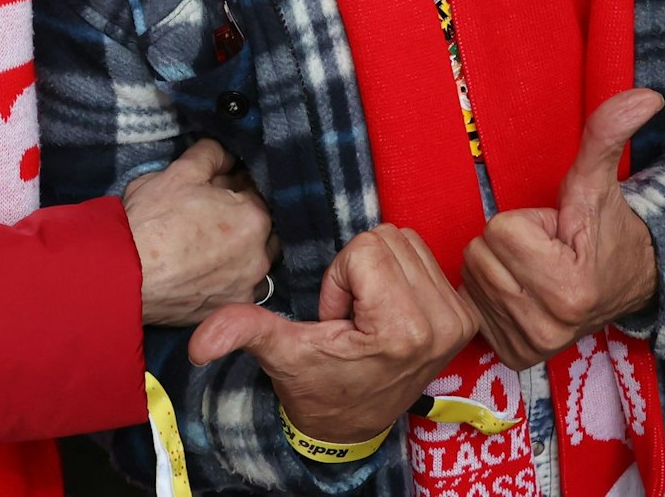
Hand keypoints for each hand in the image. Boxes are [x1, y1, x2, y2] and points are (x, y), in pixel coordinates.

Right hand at [125, 138, 276, 325]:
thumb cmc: (150, 221)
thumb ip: (211, 155)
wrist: (122, 275)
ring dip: (240, 249)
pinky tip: (204, 270)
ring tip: (207, 244)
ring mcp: (245, 287)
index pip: (256, 191)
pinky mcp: (227, 309)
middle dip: (244, 218)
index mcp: (254, 217)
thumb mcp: (179, 172)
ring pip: (254, 259)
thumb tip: (226, 155)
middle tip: (211, 215)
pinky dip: (227, 277)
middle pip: (262, 227)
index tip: (216, 186)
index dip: (235, 184)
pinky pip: (238, 286)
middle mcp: (259, 255)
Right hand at [188, 224, 478, 443]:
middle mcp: (441, 321)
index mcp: (402, 328)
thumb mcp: (282, 356)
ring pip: (407, 240)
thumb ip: (245, 331)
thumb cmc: (319, 388)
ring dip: (380, 270)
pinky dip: (402, 274)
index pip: (366, 248)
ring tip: (369, 315)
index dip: (339, 279)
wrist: (353, 426)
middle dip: (360, 270)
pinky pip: (426, 255)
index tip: (337, 321)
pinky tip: (389, 312)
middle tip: (352, 318)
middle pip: (389, 238)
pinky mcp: (465, 314)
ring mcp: (457, 318)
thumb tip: (199, 344)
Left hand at [460, 89, 663, 369]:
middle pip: (479, 256)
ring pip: (473, 279)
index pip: (499, 231)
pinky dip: (493, 295)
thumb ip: (607, 135)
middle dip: (508, 244)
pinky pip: (475, 307)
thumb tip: (644, 96)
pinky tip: (524, 292)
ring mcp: (530, 346)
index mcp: (566, 286)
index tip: (555, 231)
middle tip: (544, 250)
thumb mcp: (599, 181)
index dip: (526, 221)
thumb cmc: (606, 229)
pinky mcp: (516, 356)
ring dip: (498, 267)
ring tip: (536, 269)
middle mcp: (547, 326)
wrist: (628, 283)